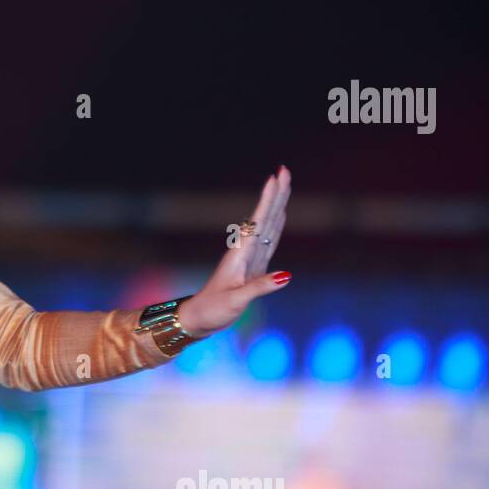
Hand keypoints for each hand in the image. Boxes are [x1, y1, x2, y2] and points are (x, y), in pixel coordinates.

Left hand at [176, 166, 292, 337]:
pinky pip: (269, 240)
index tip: (276, 178)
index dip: (268, 200)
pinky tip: (281, 214)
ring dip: (277, 204)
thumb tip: (287, 276)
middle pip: (265, 217)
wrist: (201, 318)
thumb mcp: (236, 300)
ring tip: (285, 185)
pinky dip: (277, 225)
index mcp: (241, 255)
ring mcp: (250, 257)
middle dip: (276, 194)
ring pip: (268, 224)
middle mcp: (245, 251)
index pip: (258, 222)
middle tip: (285, 170)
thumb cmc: (214, 309)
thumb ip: (260, 287)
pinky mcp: (254, 266)